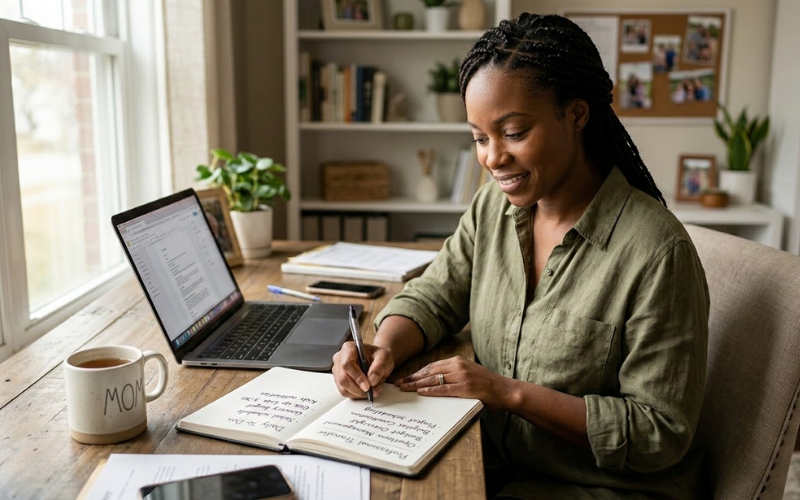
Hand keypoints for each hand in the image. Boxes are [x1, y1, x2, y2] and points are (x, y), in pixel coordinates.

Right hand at [332, 341, 393, 399]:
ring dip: (359, 393)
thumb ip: (379, 367)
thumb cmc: (378, 356)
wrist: (376, 359)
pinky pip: (345, 392)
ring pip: (343, 388)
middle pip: (343, 378)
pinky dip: (357, 395)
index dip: (356, 377)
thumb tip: (371, 380)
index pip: (347, 364)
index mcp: (348, 348)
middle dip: (358, 389)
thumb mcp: (384, 357)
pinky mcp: (339, 381)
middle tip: (372, 391)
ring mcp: (338, 371)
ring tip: (373, 390)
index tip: (367, 386)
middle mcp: (339, 359)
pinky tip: (367, 391)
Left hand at [395, 356, 510, 409]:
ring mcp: (461, 376)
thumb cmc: (487, 385)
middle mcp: (458, 366)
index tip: (405, 378)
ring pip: (433, 380)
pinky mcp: (465, 388)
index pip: (432, 366)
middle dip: (412, 378)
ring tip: (404, 389)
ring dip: (416, 385)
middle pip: (429, 372)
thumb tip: (434, 382)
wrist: (505, 390)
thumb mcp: (469, 373)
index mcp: (458, 361)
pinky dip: (430, 391)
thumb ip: (453, 374)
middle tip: (398, 384)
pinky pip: (443, 389)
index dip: (417, 373)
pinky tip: (420, 393)